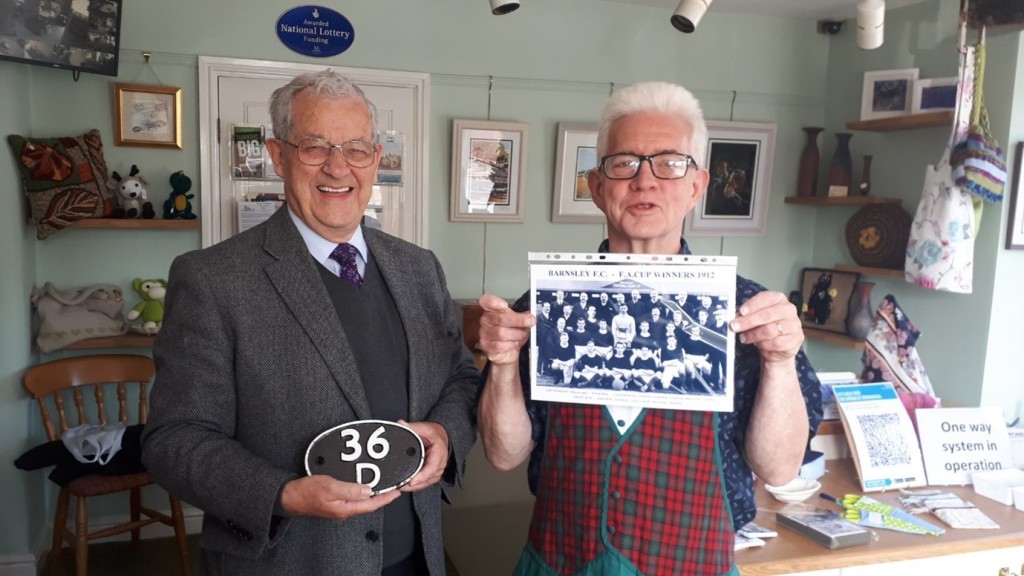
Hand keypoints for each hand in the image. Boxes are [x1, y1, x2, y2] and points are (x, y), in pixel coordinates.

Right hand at [280, 475, 399, 520]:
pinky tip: (364, 487)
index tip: (397, 491)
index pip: (371, 504)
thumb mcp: (330, 487)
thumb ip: (350, 489)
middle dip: (383, 497)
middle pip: (369, 505)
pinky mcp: (335, 504)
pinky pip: (353, 499)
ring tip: (383, 487)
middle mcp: (344, 511)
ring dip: (373, 495)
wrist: (289, 497)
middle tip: (394, 488)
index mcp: (345, 508)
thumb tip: (368, 490)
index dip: (386, 498)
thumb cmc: (307, 492)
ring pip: (362, 502)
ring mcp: (339, 508)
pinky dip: (362, 493)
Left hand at [399, 420, 447, 491]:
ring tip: (400, 487)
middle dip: (414, 485)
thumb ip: (412, 427)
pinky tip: (405, 487)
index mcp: (439, 453)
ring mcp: (437, 471)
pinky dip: (415, 486)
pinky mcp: (432, 475)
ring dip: (414, 487)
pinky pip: (424, 483)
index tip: (412, 482)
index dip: (422, 476)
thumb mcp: (424, 428)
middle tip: (399, 486)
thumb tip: (400, 424)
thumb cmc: (434, 434)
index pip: (432, 468)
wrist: (441, 437)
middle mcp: (440, 464)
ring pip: (426, 483)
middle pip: (428, 479)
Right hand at [477, 294, 534, 365]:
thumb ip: (523, 316)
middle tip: (530, 321)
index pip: (487, 301)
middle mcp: (485, 320)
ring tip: (524, 335)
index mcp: (492, 309)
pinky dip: (510, 344)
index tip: (505, 305)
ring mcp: (484, 333)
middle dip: (518, 320)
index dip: (494, 302)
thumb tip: (530, 316)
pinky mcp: (486, 346)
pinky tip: (515, 343)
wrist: (508, 351)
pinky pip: (498, 345)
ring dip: (516, 334)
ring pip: (501, 333)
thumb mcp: (518, 321)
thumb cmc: (512, 332)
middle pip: (500, 318)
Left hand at [728, 291, 803, 362]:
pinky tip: (758, 344)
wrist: (776, 349)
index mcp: (779, 299)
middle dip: (748, 321)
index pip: (766, 298)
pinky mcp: (796, 339)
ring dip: (754, 335)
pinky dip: (764, 345)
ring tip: (744, 338)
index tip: (741, 312)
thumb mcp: (754, 319)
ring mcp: (794, 324)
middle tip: (735, 327)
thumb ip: (746, 315)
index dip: (753, 305)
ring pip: (770, 330)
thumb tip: (736, 317)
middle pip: (767, 315)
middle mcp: (789, 309)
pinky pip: (777, 343)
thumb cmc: (764, 329)